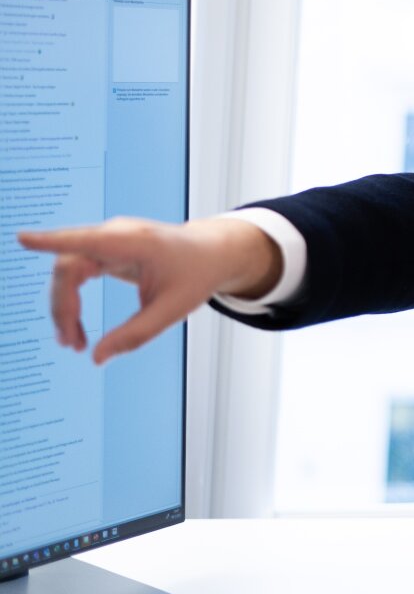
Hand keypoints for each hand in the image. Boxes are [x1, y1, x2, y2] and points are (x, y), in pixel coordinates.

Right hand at [16, 216, 281, 363]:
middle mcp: (116, 235)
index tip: (22, 240)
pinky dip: (73, 299)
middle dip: (63, 306)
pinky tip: (75, 326)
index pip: (86, 240)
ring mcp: (109, 240)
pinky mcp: (106, 249)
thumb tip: (96, 358)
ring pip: (68, 271)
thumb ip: (136, 334)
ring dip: (65, 307)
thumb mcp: (173, 310)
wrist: (212, 253)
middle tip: (70, 344)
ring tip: (73, 342)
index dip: (51, 241)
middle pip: (69, 266)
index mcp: (135, 243)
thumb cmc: (196, 275)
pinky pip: (77, 273)